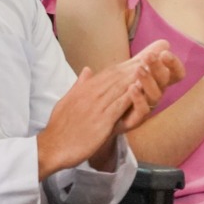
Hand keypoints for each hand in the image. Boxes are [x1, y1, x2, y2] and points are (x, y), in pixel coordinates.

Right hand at [38, 61, 155, 177]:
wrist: (52, 148)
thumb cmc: (60, 128)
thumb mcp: (66, 101)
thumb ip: (79, 85)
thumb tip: (87, 70)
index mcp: (83, 90)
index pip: (107, 74)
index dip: (125, 65)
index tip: (139, 58)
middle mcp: (89, 95)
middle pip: (116, 77)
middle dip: (134, 65)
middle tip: (152, 56)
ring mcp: (95, 108)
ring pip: (118, 88)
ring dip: (136, 76)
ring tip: (151, 67)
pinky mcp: (101, 122)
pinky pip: (118, 106)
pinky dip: (130, 97)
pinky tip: (141, 90)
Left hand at [112, 40, 185, 133]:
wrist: (105, 114)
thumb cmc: (123, 90)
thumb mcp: (135, 70)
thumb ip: (148, 56)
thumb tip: (165, 42)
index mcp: (158, 81)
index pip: (175, 73)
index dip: (174, 64)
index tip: (165, 53)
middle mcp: (156, 93)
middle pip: (165, 80)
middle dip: (158, 67)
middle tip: (149, 56)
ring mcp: (148, 106)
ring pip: (155, 95)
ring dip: (148, 80)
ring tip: (139, 69)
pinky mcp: (136, 119)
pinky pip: (143, 110)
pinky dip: (139, 99)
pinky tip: (132, 88)